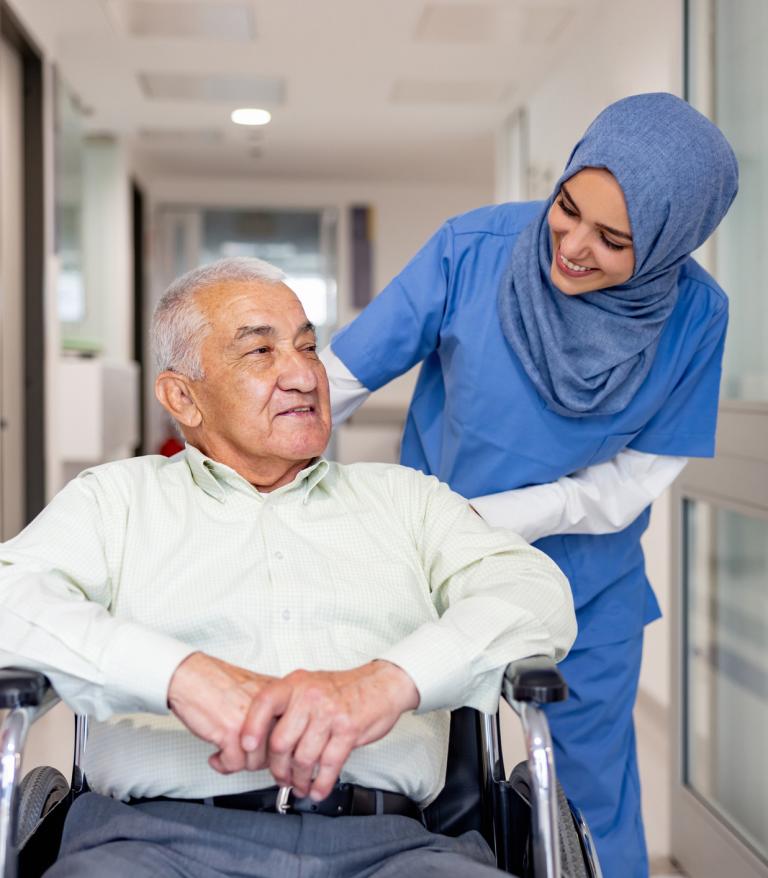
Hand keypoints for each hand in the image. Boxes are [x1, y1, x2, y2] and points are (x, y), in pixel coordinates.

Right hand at [167, 652, 274, 773]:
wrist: (190, 676)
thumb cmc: (217, 684)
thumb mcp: (253, 693)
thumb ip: (269, 714)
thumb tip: (277, 745)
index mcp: (279, 696)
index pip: (291, 733)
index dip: (275, 749)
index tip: (265, 753)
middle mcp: (269, 708)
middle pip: (276, 751)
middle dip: (256, 759)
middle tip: (243, 754)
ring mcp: (251, 720)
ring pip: (256, 762)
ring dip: (238, 763)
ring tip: (227, 753)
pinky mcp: (231, 731)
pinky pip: (234, 764)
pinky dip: (223, 764)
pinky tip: (217, 756)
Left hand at [240, 661, 419, 799]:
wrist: (381, 684)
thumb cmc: (342, 689)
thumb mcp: (309, 685)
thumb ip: (287, 706)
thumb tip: (261, 738)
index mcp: (295, 683)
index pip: (263, 704)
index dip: (251, 728)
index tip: (246, 748)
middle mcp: (310, 696)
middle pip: (281, 742)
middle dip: (278, 768)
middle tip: (281, 778)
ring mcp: (329, 713)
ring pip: (304, 758)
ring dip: (300, 780)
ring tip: (301, 786)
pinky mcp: (348, 730)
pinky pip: (329, 765)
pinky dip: (321, 784)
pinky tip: (318, 789)